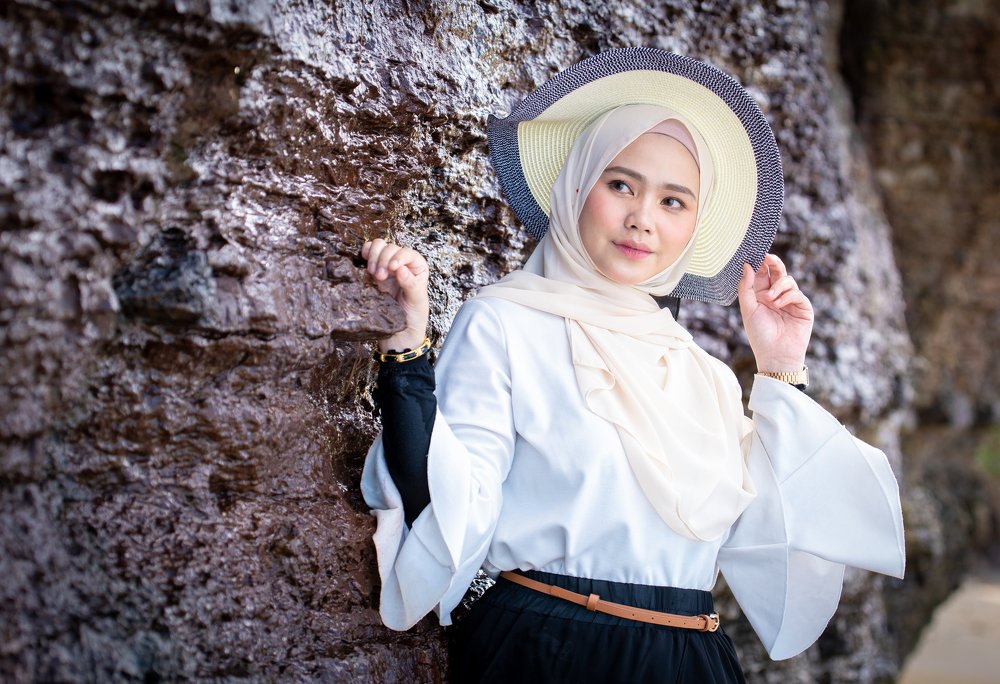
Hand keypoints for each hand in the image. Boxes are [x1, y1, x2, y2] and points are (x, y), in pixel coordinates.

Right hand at [362, 238, 429, 352]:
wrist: (398, 336)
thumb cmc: (413, 319)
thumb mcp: (417, 302)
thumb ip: (411, 284)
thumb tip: (401, 268)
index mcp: (417, 269)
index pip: (409, 253)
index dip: (399, 256)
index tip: (392, 268)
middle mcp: (403, 265)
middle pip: (391, 248)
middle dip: (383, 259)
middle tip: (379, 277)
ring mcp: (386, 268)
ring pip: (379, 246)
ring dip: (373, 256)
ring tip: (372, 273)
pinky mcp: (373, 273)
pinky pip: (367, 253)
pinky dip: (365, 254)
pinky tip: (365, 266)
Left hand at [737, 253, 813, 371]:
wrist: (776, 355)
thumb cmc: (760, 335)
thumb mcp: (748, 310)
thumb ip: (746, 288)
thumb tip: (747, 266)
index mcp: (761, 295)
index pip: (761, 274)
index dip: (759, 263)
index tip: (755, 253)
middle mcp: (776, 295)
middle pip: (777, 272)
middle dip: (773, 263)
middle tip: (768, 257)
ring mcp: (790, 301)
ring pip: (788, 280)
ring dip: (778, 286)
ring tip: (770, 299)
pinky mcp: (803, 307)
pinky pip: (796, 293)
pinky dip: (787, 296)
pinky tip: (778, 304)